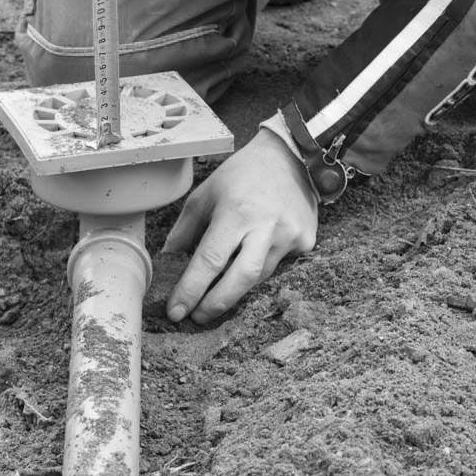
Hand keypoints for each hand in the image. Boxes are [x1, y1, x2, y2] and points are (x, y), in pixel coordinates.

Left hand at [164, 129, 318, 323]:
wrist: (291, 158)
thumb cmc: (241, 175)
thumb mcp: (205, 193)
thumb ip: (185, 229)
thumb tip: (169, 260)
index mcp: (236, 212)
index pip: (210, 260)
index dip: (191, 290)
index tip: (176, 311)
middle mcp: (266, 227)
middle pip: (240, 280)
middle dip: (215, 304)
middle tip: (196, 317)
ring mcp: (290, 237)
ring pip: (259, 278)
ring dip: (234, 290)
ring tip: (214, 297)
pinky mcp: (306, 243)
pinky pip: (277, 268)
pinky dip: (258, 271)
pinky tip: (247, 266)